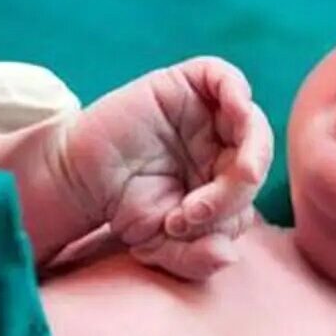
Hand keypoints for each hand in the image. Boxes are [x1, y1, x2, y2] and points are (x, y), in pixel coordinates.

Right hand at [54, 57, 272, 279]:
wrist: (77, 178)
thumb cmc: (123, 208)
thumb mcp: (161, 246)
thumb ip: (196, 259)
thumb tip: (228, 256)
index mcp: (226, 180)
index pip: (250, 196)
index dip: (226, 218)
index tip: (179, 229)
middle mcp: (223, 146)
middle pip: (257, 159)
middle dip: (234, 193)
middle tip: (192, 212)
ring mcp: (208, 115)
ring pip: (251, 123)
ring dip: (245, 155)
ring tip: (206, 187)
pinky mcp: (187, 86)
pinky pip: (226, 77)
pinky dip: (238, 92)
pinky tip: (236, 112)